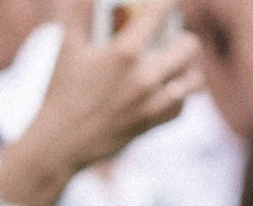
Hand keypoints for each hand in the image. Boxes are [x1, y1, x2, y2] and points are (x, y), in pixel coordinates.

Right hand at [0, 0, 203, 205]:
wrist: (59, 144)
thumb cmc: (60, 93)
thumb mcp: (67, 48)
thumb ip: (78, 13)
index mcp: (123, 53)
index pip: (162, 11)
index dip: (167, 3)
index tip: (165, 4)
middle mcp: (143, 78)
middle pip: (189, 46)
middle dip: (182, 38)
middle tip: (172, 40)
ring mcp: (150, 104)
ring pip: (193, 80)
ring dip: (187, 69)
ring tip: (176, 66)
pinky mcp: (151, 125)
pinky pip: (181, 106)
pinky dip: (178, 96)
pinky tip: (167, 90)